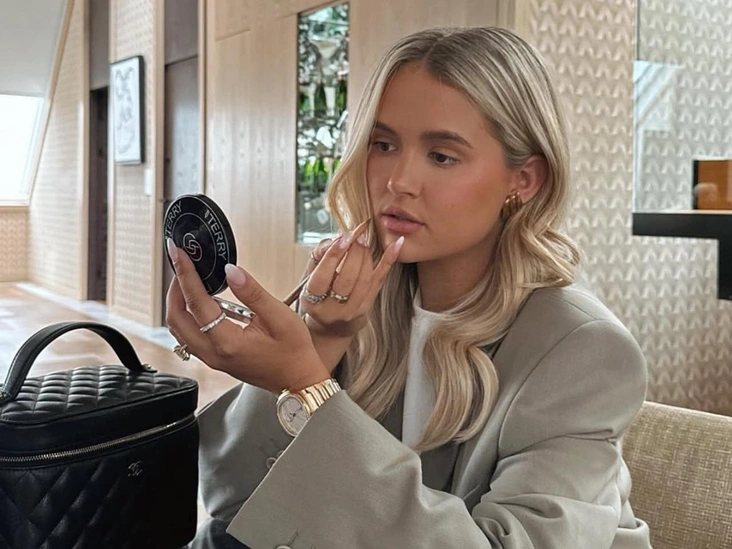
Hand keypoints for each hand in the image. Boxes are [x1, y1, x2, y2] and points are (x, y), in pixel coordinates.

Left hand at [165, 240, 329, 392]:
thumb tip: (230, 270)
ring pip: (179, 329)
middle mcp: (214, 353)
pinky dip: (188, 315)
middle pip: (176, 318)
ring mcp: (212, 359)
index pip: (197, 303)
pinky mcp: (215, 359)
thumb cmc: (294, 352)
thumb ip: (253, 293)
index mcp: (228, 342)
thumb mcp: (280, 318)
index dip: (186, 274)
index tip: (178, 253)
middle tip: (181, 264)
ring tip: (187, 280)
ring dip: (178, 303)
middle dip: (175, 288)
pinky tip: (201, 301)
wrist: (298, 381)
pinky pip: (189, 336)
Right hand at [301, 221, 403, 339]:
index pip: (322, 276)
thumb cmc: (319, 291)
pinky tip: (396, 244)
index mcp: (311, 300)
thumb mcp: (311, 274)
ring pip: (364, 279)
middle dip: (355, 253)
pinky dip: (388, 260)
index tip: (344, 236)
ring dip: (366, 255)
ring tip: (363, 241)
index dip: (334, 255)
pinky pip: (380, 280)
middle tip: (357, 236)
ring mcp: (351, 310)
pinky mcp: (367, 306)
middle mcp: (331, 309)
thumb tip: (339, 238)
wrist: (331, 323)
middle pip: (347, 278)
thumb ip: (320, 254)